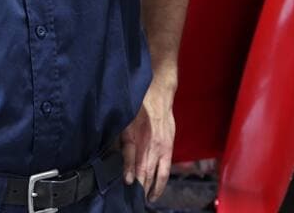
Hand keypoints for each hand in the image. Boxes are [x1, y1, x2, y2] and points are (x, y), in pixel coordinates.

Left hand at [120, 79, 175, 201]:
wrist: (159, 92)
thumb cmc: (138, 106)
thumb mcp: (125, 125)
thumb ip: (124, 147)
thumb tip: (124, 169)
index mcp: (138, 140)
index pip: (134, 167)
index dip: (130, 180)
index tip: (126, 190)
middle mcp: (152, 146)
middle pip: (145, 174)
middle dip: (140, 189)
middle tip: (133, 201)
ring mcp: (162, 148)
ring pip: (157, 175)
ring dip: (151, 189)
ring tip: (145, 200)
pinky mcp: (169, 147)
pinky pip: (166, 169)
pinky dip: (161, 182)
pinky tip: (155, 191)